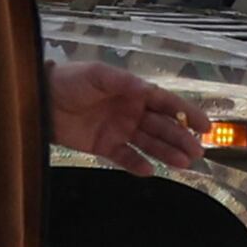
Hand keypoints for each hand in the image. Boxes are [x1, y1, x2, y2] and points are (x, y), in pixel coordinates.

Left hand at [49, 55, 203, 173]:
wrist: (41, 100)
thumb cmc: (71, 81)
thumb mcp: (98, 75)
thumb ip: (123, 83)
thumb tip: (146, 89)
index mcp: (133, 92)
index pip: (166, 103)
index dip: (186, 114)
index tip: (205, 127)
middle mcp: (131, 111)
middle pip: (162, 127)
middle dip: (180, 138)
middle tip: (196, 152)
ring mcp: (119, 130)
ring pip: (149, 143)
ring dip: (166, 153)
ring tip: (183, 163)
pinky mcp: (104, 146)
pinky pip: (125, 157)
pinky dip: (138, 164)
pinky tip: (151, 170)